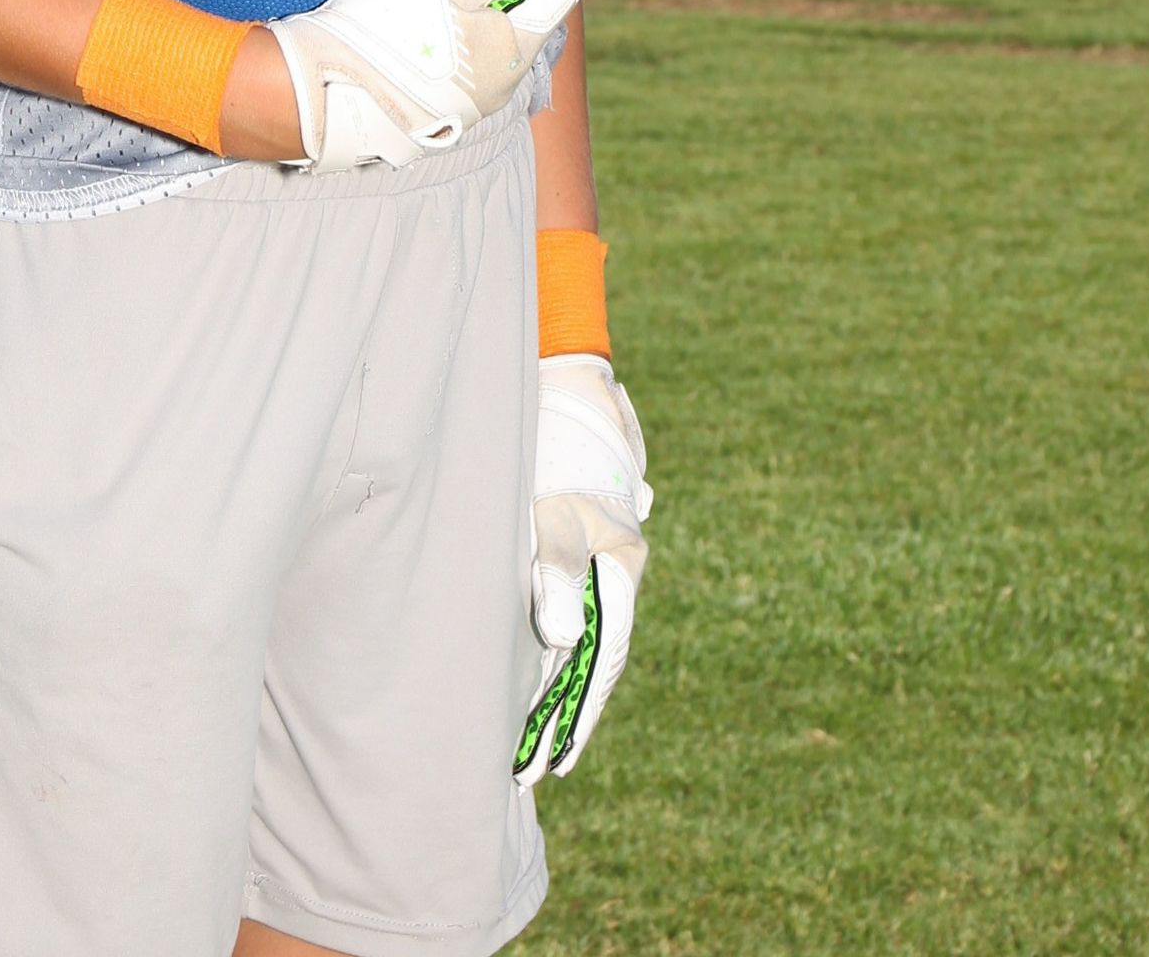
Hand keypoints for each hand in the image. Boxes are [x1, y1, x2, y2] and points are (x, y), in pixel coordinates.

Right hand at [269, 0, 605, 173]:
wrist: (315, 88)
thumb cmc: (391, 23)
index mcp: (517, 51)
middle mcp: (499, 91)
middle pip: (522, 23)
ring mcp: (460, 113)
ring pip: (486, 52)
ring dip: (472, 19)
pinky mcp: (421, 124)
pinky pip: (449, 75)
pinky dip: (441, 47)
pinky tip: (407, 32)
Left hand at [516, 353, 652, 783]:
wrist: (565, 379)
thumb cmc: (556, 442)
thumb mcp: (557, 506)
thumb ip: (557, 568)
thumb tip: (561, 639)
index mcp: (620, 565)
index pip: (600, 658)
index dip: (575, 713)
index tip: (553, 762)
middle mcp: (611, 568)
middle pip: (590, 656)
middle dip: (563, 713)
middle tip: (533, 771)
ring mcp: (593, 556)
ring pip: (577, 637)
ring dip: (554, 687)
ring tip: (528, 740)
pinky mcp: (568, 541)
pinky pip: (563, 606)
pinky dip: (549, 647)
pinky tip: (530, 671)